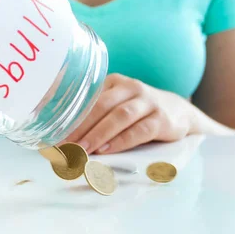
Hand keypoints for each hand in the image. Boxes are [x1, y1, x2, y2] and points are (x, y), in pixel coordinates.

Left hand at [62, 74, 198, 153]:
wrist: (180, 112)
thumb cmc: (138, 113)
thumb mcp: (118, 105)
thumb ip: (96, 114)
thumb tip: (62, 137)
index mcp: (114, 83)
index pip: (89, 99)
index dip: (71, 117)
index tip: (55, 134)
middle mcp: (131, 88)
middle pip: (102, 106)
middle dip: (81, 127)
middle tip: (66, 145)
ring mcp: (148, 102)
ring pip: (120, 116)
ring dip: (99, 134)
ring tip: (83, 150)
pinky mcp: (162, 119)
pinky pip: (140, 130)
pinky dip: (121, 140)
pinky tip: (108, 150)